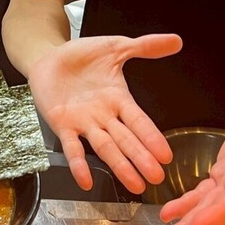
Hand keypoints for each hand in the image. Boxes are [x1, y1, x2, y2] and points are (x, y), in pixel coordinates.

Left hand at [28, 33, 181, 193]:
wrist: (48, 56)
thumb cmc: (82, 56)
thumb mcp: (116, 47)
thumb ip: (145, 46)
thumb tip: (176, 41)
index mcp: (118, 99)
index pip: (139, 121)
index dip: (152, 137)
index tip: (166, 155)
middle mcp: (103, 116)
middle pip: (125, 139)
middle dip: (141, 158)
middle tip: (156, 177)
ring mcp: (83, 123)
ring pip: (104, 147)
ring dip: (119, 166)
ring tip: (134, 183)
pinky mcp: (61, 124)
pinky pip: (71, 147)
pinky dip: (78, 164)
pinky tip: (85, 180)